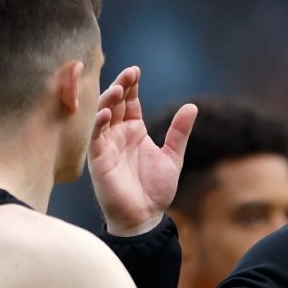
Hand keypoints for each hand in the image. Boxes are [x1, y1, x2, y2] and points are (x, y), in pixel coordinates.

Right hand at [88, 66, 197, 235]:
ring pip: (102, 116)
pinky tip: (107, 114)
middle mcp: (118, 135)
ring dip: (108, 101)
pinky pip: (95, 138)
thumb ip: (179, 132)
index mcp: (135, 132)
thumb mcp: (173, 157)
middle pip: (116, 103)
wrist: (145, 216)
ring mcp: (107, 146)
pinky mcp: (98, 160)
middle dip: (120, 86)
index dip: (131, 86)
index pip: (130, 102)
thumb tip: (192, 106)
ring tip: (118, 88)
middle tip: (129, 73)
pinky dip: (99, 124)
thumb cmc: (155, 189)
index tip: (136, 70)